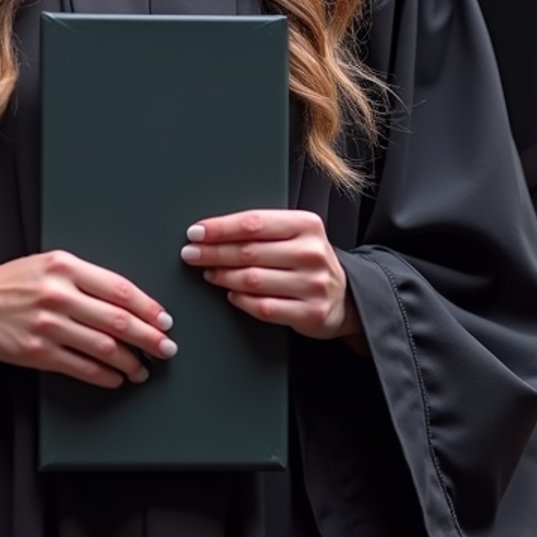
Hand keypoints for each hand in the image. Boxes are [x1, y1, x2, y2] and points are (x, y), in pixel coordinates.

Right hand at [0, 251, 177, 388]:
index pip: (119, 289)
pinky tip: (116, 378)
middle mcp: (58, 295)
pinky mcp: (36, 352)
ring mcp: (47, 326)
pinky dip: (104, 376)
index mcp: (66, 266)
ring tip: (143, 369)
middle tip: (166, 348)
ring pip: (103, 348)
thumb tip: (129, 304)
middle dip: (148, 338)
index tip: (165, 320)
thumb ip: (87, 278)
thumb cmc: (16, 281)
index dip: (148, 308)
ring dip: (130, 362)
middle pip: (117, 320)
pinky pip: (80, 368)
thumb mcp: (51, 264)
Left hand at [180, 209, 364, 342]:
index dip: (220, 228)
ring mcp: (313, 285)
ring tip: (207, 272)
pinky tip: (230, 294)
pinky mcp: (310, 313)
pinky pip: (264, 307)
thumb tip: (212, 231)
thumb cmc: (307, 260)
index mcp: (306, 225)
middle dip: (213, 252)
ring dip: (223, 276)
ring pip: (254, 280)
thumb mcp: (294, 234)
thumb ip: (262, 229)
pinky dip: (241, 300)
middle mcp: (312, 253)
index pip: (254, 223)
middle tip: (189, 253)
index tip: (195, 232)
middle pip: (250, 251)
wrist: (346, 296)